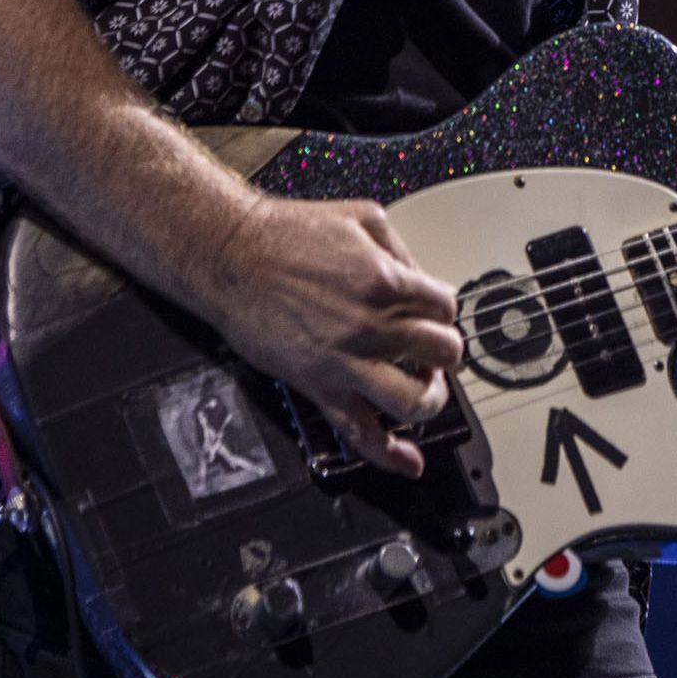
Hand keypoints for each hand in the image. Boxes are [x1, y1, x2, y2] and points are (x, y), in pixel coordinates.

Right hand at [196, 194, 463, 476]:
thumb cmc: (285, 234)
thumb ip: (400, 249)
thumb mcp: (362, 217)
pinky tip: (406, 460)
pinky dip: (389, 454)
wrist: (230, 256)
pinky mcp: (318, 385)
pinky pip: (360, 432)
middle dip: (444, 352)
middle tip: (431, 351)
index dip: (443, 311)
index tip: (433, 314)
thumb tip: (421, 281)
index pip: (446, 307)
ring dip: (430, 399)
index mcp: (385, 280)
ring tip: (424, 390)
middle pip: (442, 353)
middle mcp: (371, 325)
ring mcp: (344, 361)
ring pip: (414, 401)